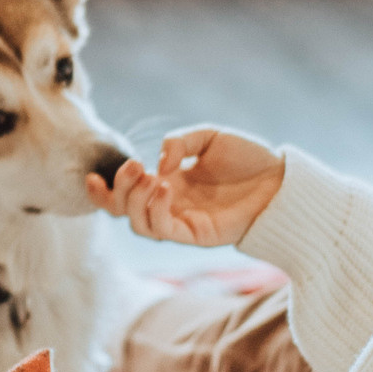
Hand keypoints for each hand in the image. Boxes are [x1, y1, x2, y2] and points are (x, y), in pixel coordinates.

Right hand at [86, 126, 285, 247]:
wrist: (281, 178)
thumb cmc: (248, 158)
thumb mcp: (208, 136)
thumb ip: (179, 142)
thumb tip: (158, 164)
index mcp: (167, 184)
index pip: (125, 197)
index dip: (102, 192)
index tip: (91, 176)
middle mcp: (170, 206)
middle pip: (125, 212)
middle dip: (119, 190)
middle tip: (135, 167)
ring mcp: (182, 222)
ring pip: (139, 226)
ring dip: (136, 201)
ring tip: (153, 177)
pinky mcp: (197, 234)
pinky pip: (165, 231)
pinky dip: (157, 210)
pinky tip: (167, 187)